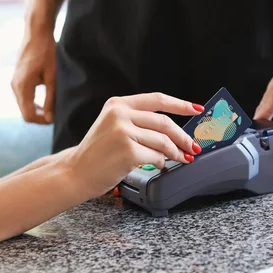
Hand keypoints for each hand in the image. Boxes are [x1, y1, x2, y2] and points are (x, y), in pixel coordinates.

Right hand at [11, 27, 56, 123]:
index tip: (55, 118)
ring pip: (24, 106)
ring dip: (37, 110)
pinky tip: (46, 99)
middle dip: (40, 117)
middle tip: (56, 114)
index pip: (28, 115)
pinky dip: (34, 102)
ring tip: (53, 108)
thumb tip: (49, 119)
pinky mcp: (17, 79)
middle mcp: (15, 86)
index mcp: (22, 87)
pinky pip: (23, 98)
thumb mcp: (52, 77)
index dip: (42, 121)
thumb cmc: (46, 52)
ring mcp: (14, 83)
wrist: (36, 33)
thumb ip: (50, 98)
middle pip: (25, 113)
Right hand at [64, 93, 203, 197]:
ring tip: (180, 158)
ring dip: (175, 152)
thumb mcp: (113, 126)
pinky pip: (156, 157)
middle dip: (183, 136)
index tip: (196, 109)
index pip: (157, 99)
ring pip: (163, 141)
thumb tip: (174, 131)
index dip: (180, 104)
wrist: (75, 172)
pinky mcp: (128, 151)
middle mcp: (120, 114)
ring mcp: (123, 132)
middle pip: (164, 122)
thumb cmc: (97, 153)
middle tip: (192, 146)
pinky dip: (162, 163)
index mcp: (118, 104)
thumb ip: (139, 121)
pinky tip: (159, 165)